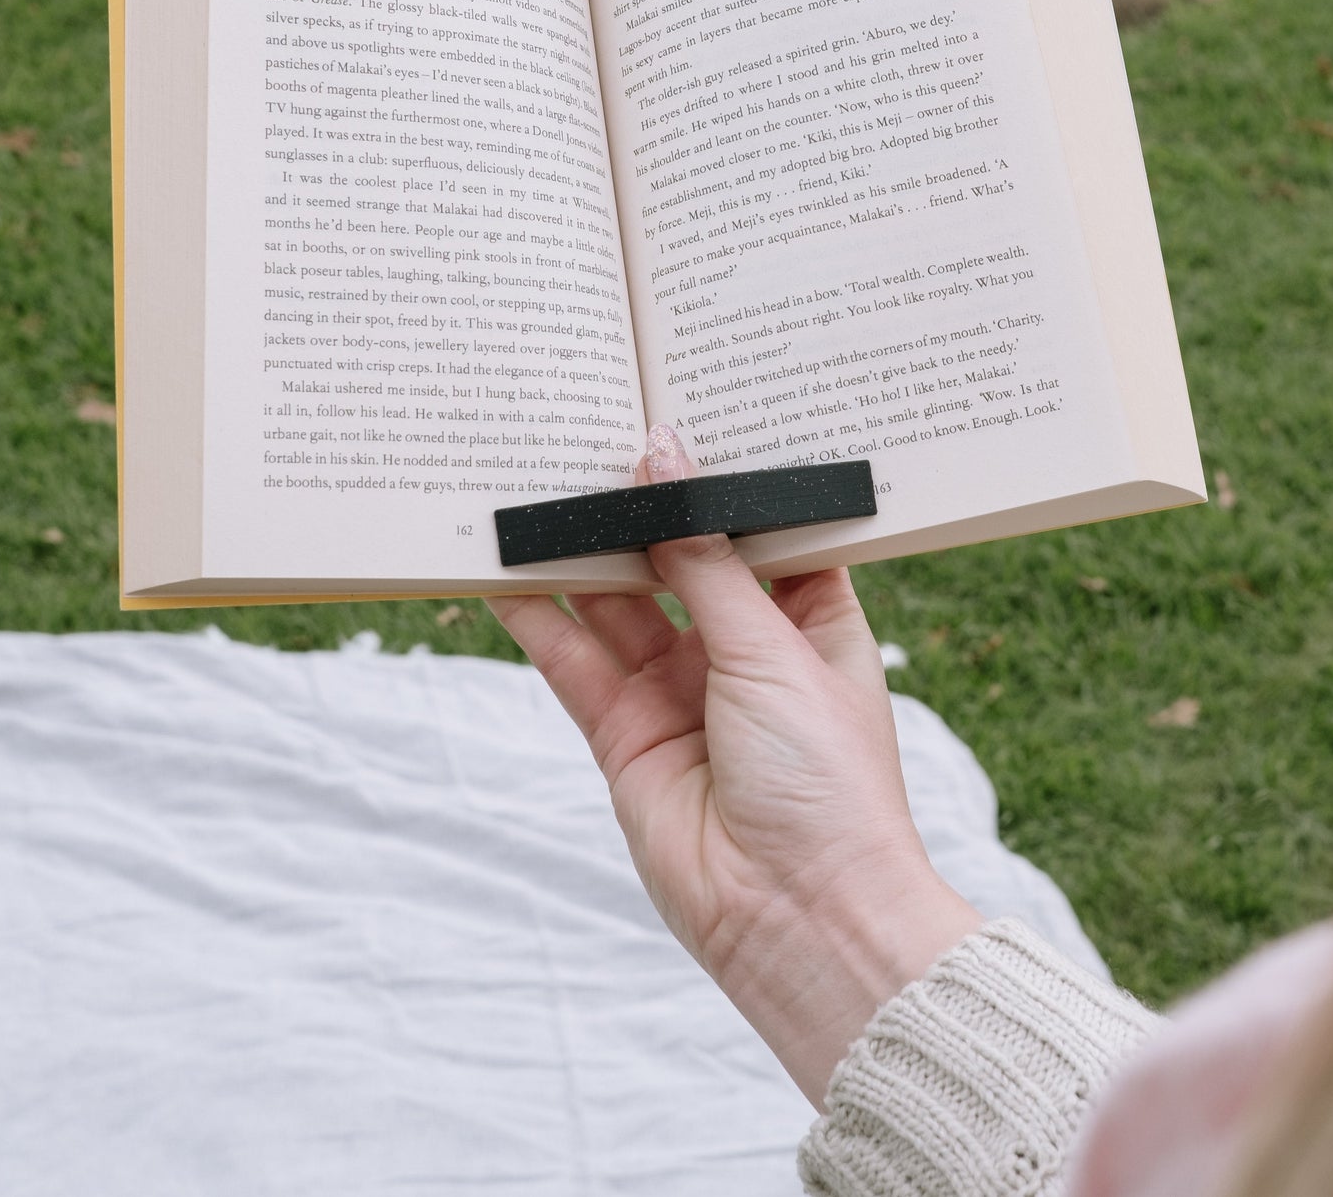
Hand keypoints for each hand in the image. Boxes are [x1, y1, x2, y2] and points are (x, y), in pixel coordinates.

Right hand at [488, 425, 980, 1104]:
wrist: (801, 921)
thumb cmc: (825, 779)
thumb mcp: (772, 648)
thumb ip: (705, 560)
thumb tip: (668, 462)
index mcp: (811, 617)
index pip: (762, 529)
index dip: (722, 479)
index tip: (680, 411)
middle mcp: (746, 649)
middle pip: (681, 560)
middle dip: (642, 509)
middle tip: (592, 434)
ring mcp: (683, 691)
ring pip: (620, 604)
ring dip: (582, 553)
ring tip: (537, 484)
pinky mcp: (627, 735)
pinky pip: (577, 661)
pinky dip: (540, 616)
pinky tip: (507, 567)